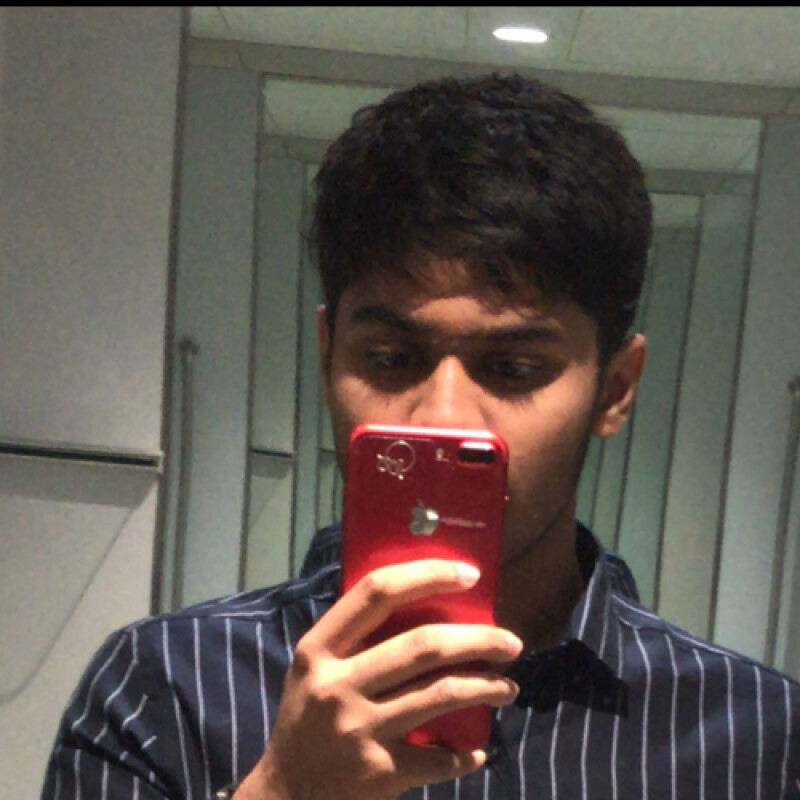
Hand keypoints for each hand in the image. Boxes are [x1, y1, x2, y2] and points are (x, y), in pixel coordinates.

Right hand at [236, 559, 521, 799]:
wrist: (285, 794)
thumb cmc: (308, 716)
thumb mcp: (315, 667)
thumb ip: (354, 637)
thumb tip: (424, 599)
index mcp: (320, 649)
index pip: (378, 593)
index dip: (428, 575)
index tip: (469, 574)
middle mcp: (338, 685)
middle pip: (423, 646)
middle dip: (479, 640)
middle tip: (511, 643)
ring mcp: (359, 730)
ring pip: (442, 695)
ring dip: (487, 688)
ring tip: (509, 687)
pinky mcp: (380, 773)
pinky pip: (439, 757)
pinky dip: (466, 754)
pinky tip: (477, 749)